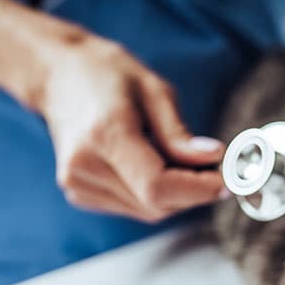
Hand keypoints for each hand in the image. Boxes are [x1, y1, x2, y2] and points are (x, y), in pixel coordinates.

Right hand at [36, 33, 227, 221]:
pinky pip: (132, 206)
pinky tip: (154, 165)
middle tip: (213, 167)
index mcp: (104, 135)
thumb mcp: (153, 89)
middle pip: (155, 204)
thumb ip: (180, 134)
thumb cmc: (105, 73)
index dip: (198, 190)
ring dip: (175, 194)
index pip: (157, 186)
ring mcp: (77, 184)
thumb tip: (213, 159)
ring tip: (182, 161)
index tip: (227, 181)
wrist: (57, 76)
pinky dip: (153, 194)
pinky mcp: (79, 193)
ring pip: (146, 211)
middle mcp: (84, 166)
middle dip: (193, 191)